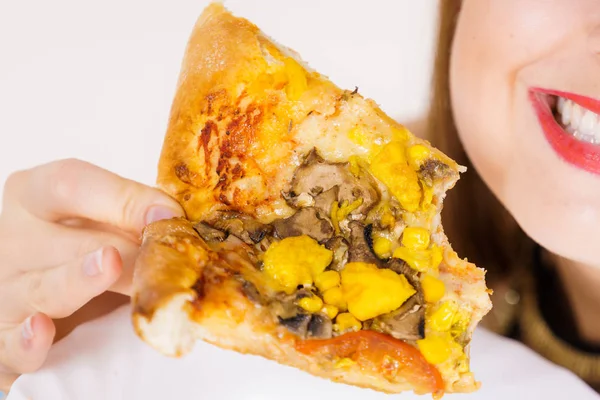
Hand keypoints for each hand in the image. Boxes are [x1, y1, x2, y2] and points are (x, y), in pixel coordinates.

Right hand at [0, 158, 182, 390]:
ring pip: (44, 288)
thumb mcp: (101, 219)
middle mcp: (13, 237)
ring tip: (111, 268)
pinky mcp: (4, 336)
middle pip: (62, 239)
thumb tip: (174, 221)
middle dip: (118, 248)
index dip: (123, 199)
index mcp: (34, 195)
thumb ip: (131, 215)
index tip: (168, 214)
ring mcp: (6, 288)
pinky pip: (11, 343)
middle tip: (157, 257)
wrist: (53, 290)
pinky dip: (27, 340)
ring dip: (81, 280)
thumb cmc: (79, 245)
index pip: (70, 184)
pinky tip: (42, 330)